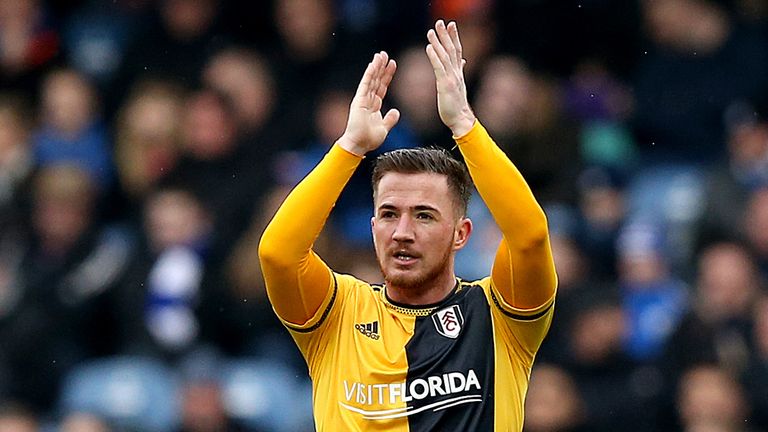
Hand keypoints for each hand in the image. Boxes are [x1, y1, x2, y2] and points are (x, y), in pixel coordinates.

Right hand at [338, 51, 400, 155]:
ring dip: (376, 67)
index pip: (382, 87)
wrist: (358, 145)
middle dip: (382, 68)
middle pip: (377, 80)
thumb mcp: (384, 128)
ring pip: (371, 80)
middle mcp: (368, 100)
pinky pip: (365, 84)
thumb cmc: (368, 139)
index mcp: (374, 106)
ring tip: (381, 55)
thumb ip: (390, 119)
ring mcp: (362, 99)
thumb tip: (396, 111)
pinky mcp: (359, 100)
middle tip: (386, 55)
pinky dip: (369, 74)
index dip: (387, 76)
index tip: (393, 64)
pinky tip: (373, 64)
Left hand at [426, 20, 475, 136]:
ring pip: (445, 56)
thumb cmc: (457, 105)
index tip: (451, 25)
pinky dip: (434, 56)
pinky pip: (439, 68)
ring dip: (438, 42)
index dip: (454, 37)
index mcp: (457, 73)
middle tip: (440, 22)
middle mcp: (456, 73)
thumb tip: (463, 60)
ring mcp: (451, 78)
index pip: (456, 51)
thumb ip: (459, 70)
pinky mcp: (445, 85)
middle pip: (451, 50)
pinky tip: (429, 47)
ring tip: (431, 31)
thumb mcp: (458, 85)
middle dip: (446, 35)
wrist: (460, 120)